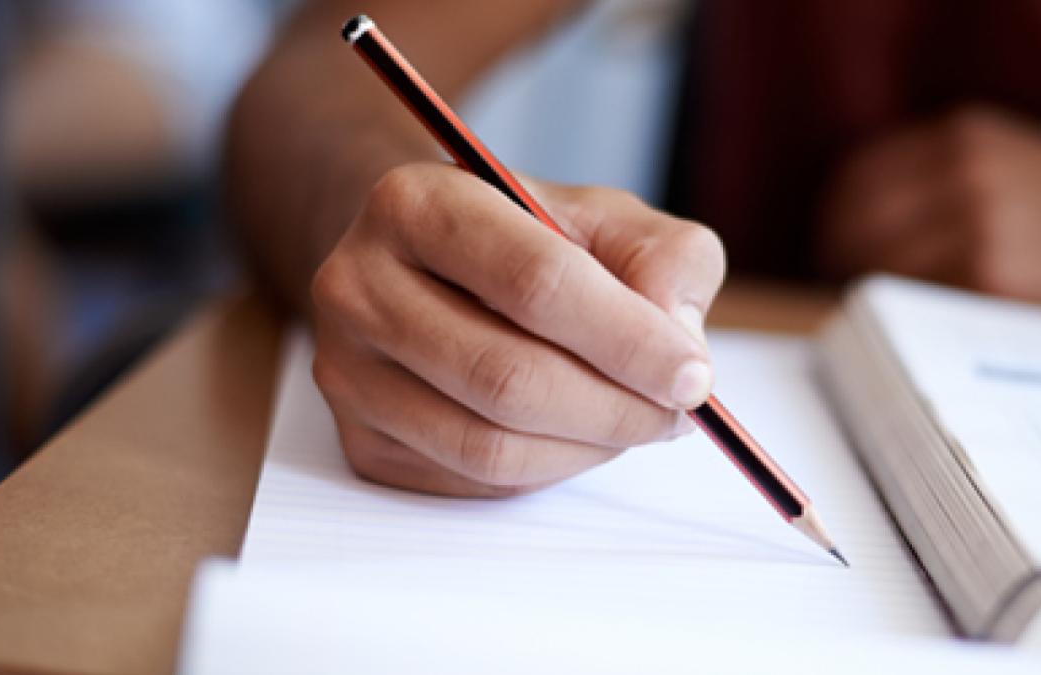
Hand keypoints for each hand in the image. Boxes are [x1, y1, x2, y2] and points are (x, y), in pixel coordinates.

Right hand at [311, 163, 724, 496]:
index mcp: (415, 203)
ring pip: (487, 444)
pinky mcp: (359, 438)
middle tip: (676, 413)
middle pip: (507, 376)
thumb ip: (663, 259)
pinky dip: (545, 469)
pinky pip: (471, 480)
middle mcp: (357, 284)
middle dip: (615, 407)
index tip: (693, 376)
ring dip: (586, 449)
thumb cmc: (522, 239)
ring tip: (632, 421)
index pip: (534, 281)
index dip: (626, 339)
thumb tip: (677, 345)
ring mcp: (347, 369)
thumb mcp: (604, 218)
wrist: (425, 266)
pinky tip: (572, 434)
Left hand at [819, 105, 1040, 303]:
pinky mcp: (989, 274)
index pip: (855, 178)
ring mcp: (979, 221)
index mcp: (961, 135)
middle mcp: (966, 169)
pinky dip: (900, 308)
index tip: (831, 245)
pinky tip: (907, 317)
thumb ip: (931, 180)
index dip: (834, 219)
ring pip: (879, 262)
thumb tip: (840, 230)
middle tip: (843, 284)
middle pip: (855, 222)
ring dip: (865, 286)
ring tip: (874, 303)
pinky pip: (914, 294)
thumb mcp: (998, 164)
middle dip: (841, 256)